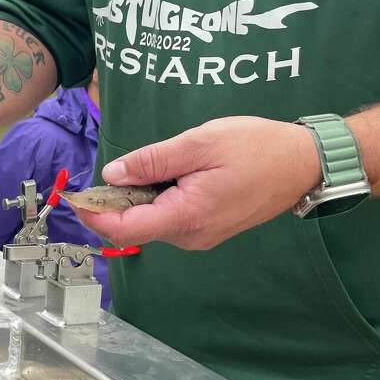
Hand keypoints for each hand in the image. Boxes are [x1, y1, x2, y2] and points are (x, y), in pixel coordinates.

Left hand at [75, 117, 321, 249]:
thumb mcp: (199, 143)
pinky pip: (168, 218)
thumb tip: (113, 175)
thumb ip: (152, 161)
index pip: (123, 229)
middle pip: (133, 226)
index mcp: (186, 217)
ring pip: (150, 221)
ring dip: (140, 198)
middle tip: (122, 167)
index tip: (74, 197)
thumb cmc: (257, 148)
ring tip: (162, 165)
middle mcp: (190, 236)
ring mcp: (199, 236)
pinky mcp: (206, 229)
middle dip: (116, 201)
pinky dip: (159, 199)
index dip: (93, 215)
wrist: (306, 163)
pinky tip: (174, 175)